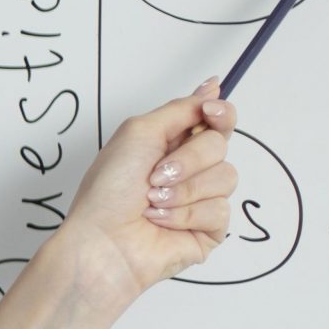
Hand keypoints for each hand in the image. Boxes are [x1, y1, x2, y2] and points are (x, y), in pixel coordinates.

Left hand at [54, 76, 239, 299]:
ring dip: (184, 189)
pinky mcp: (208, 230)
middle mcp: (189, 170)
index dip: (219, 113)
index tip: (209, 112)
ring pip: (226, 177)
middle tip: (155, 175)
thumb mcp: (139, 133)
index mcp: (172, 145)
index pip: (216, 120)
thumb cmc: (108, 191)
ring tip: (152, 202)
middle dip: (188, 159)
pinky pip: (220, 210)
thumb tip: (212, 87)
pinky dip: (186, 214)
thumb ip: (180, 109)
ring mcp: (201, 200)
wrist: (102, 241)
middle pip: (221, 144)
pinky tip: (161, 221)